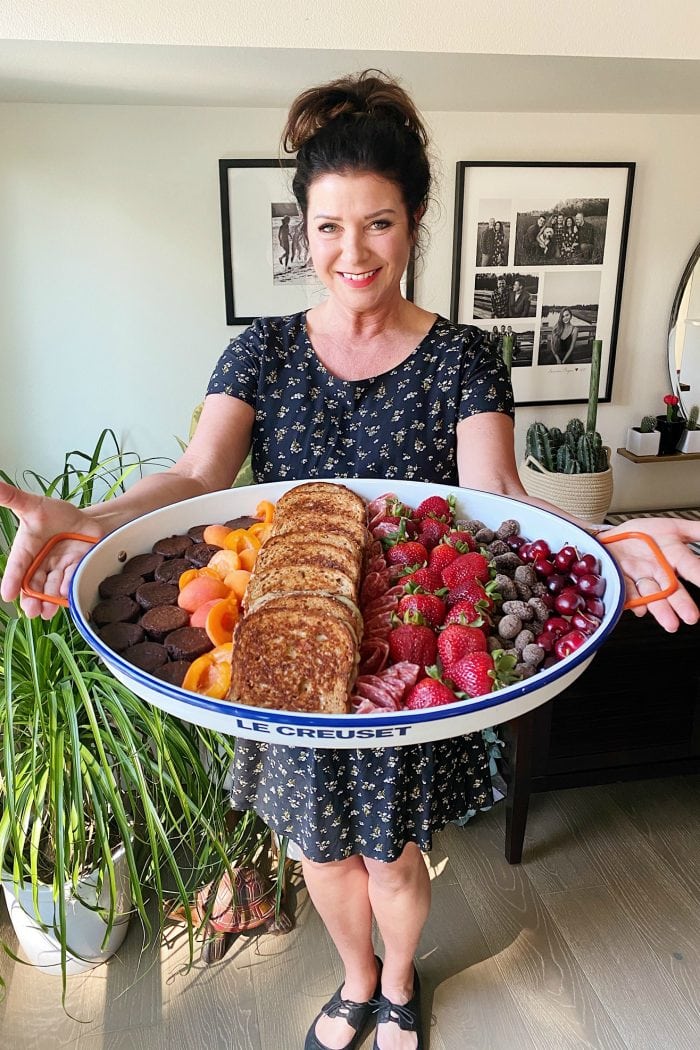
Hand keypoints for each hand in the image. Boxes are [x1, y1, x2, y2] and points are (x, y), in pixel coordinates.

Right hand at [0, 480, 104, 618]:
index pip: (18, 565)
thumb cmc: (55, 514)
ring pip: (52, 587)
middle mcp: (41, 561)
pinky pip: (72, 580)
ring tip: (46, 612)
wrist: (85, 520)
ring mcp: (59, 567)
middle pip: (34, 583)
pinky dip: (69, 589)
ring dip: (49, 600)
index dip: (12, 579)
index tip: (6, 595)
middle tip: (30, 611)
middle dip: (31, 598)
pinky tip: (65, 599)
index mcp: (27, 548)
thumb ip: (11, 498)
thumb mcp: (32, 505)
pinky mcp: (77, 569)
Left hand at [602, 517, 699, 631]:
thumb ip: (697, 531)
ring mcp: (640, 578)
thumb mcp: (673, 528)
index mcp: (674, 557)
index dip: (699, 575)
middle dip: (681, 603)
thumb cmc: (644, 536)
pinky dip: (632, 600)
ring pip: (651, 595)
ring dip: (660, 609)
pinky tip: (640, 610)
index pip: (691, 566)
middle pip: (672, 589)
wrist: (613, 539)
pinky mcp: (621, 581)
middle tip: (691, 617)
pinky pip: (626, 591)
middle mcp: (659, 572)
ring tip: (670, 623)